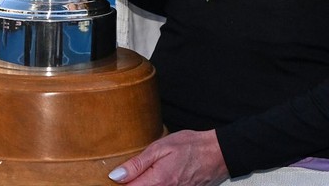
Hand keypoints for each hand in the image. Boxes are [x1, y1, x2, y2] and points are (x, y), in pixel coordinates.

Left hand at [107, 130, 228, 185]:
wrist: (217, 154)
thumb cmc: (190, 146)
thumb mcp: (161, 147)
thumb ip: (137, 164)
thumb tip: (115, 176)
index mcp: (157, 182)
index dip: (118, 185)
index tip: (111, 178)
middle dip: (131, 184)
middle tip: (126, 175)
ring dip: (141, 184)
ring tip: (141, 174)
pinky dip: (154, 185)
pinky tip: (152, 179)